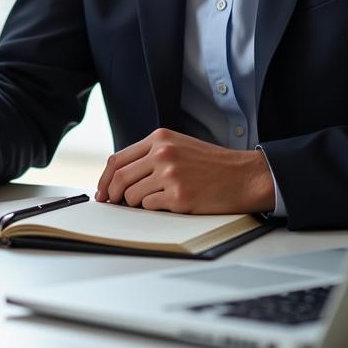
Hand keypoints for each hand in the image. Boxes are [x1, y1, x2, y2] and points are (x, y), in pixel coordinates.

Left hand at [94, 128, 274, 213]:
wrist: (245, 176)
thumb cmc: (212, 164)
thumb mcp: (178, 146)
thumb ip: (150, 154)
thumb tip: (120, 176)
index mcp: (159, 138)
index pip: (118, 159)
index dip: (105, 178)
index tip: (102, 190)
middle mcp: (162, 154)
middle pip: (120, 178)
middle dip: (112, 194)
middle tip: (112, 203)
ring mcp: (170, 175)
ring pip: (133, 195)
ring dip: (136, 203)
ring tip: (153, 201)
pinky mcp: (179, 196)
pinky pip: (150, 207)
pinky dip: (153, 209)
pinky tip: (169, 203)